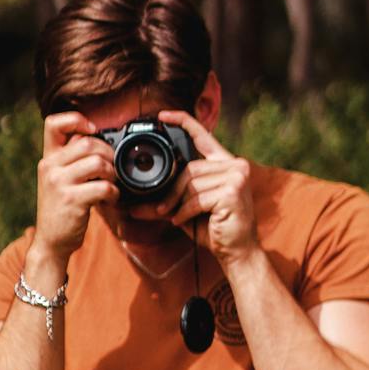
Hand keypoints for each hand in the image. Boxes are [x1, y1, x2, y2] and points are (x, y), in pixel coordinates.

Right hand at [32, 112, 116, 265]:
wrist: (51, 241)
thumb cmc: (61, 208)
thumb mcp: (59, 179)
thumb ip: (72, 159)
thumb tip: (96, 139)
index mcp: (48, 158)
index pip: (53, 123)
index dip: (76, 120)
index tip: (93, 131)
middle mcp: (50, 167)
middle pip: (88, 143)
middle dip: (108, 153)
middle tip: (112, 168)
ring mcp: (59, 183)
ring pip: (98, 162)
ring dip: (113, 173)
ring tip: (111, 183)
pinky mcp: (72, 200)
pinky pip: (104, 186)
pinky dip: (114, 192)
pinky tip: (110, 199)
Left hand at [157, 110, 259, 267]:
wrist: (237, 252)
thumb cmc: (214, 229)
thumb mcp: (186, 210)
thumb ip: (165, 201)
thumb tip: (131, 206)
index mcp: (225, 163)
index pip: (203, 135)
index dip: (182, 122)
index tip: (163, 116)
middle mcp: (235, 165)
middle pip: (190, 168)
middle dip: (173, 190)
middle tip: (164, 209)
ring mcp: (237, 177)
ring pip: (192, 184)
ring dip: (178, 203)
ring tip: (175, 217)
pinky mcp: (233, 192)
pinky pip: (197, 198)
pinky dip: (185, 212)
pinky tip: (183, 221)